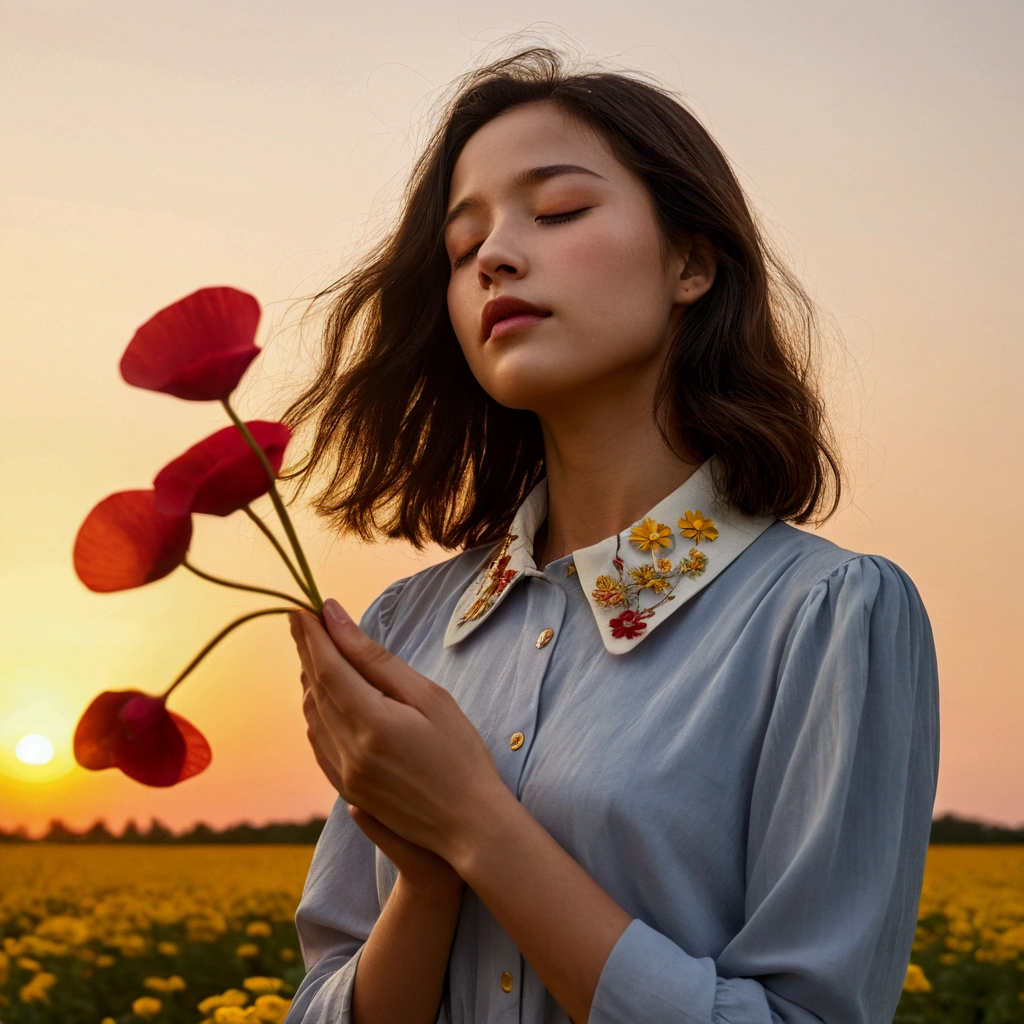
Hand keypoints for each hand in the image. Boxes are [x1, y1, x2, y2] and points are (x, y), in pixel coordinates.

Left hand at [289, 599, 510, 869]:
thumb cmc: (461, 753)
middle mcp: (349, 751)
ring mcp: (345, 774)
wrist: (470, 824)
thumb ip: (378, 660)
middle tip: (305, 619)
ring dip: (311, 680)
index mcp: (372, 724)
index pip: (328, 668)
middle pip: (315, 689)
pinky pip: (319, 742)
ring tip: (317, 651)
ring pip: (312, 716)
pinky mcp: (347, 789)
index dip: (311, 636)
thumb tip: (338, 622)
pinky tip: (326, 696)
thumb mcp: (430, 697)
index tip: (303, 608)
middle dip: (308, 651)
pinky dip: (317, 711)